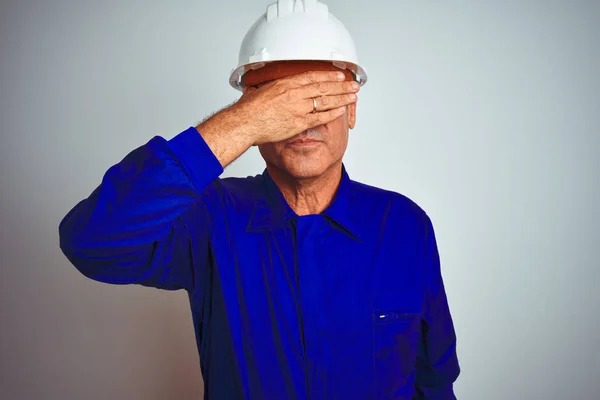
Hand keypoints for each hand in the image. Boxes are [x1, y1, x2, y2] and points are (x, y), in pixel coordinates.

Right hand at [229, 70, 359, 144]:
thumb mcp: (260, 90)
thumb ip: (270, 87)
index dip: (328, 75)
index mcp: (286, 83)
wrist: (245, 122)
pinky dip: (332, 113)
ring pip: (325, 101)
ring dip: (341, 98)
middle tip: (353, 84)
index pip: (313, 76)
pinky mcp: (299, 122)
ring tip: (353, 96)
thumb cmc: (248, 109)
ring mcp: (298, 108)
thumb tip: (267, 86)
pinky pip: (320, 117)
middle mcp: (295, 93)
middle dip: (341, 86)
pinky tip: (342, 110)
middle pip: (324, 87)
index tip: (339, 74)